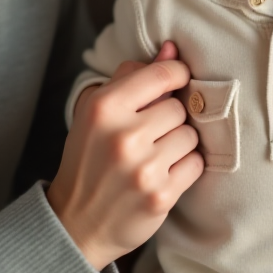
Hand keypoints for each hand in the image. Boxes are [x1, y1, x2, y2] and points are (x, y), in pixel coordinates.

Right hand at [47, 41, 202, 270]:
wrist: (76, 224)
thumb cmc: (90, 158)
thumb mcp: (98, 112)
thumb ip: (133, 76)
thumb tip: (171, 49)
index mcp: (104, 108)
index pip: (162, 74)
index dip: (176, 74)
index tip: (175, 82)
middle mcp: (123, 137)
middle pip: (179, 108)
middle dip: (170, 119)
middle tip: (150, 134)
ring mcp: (143, 169)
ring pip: (191, 135)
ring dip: (179, 144)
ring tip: (155, 155)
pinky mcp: (161, 196)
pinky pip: (196, 164)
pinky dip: (185, 167)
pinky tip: (163, 173)